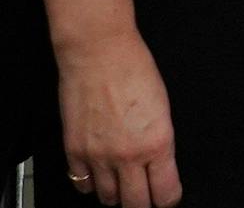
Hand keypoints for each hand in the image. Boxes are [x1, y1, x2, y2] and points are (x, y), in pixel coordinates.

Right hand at [55, 29, 182, 207]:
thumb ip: (160, 142)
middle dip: (143, 201)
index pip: (166, 195)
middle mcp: (128, 155)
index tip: (166, 195)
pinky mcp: (74, 151)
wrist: (99, 50)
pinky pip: (81, 184)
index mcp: (157, 143)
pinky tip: (98, 173)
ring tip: (121, 180)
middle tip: (144, 192)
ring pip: (108, 199)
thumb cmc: (133, 68)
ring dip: (116, 193)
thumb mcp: (163, 107)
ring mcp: (98, 156)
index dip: (168, 198)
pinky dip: (90, 183)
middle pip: (136, 204)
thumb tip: (159, 166)